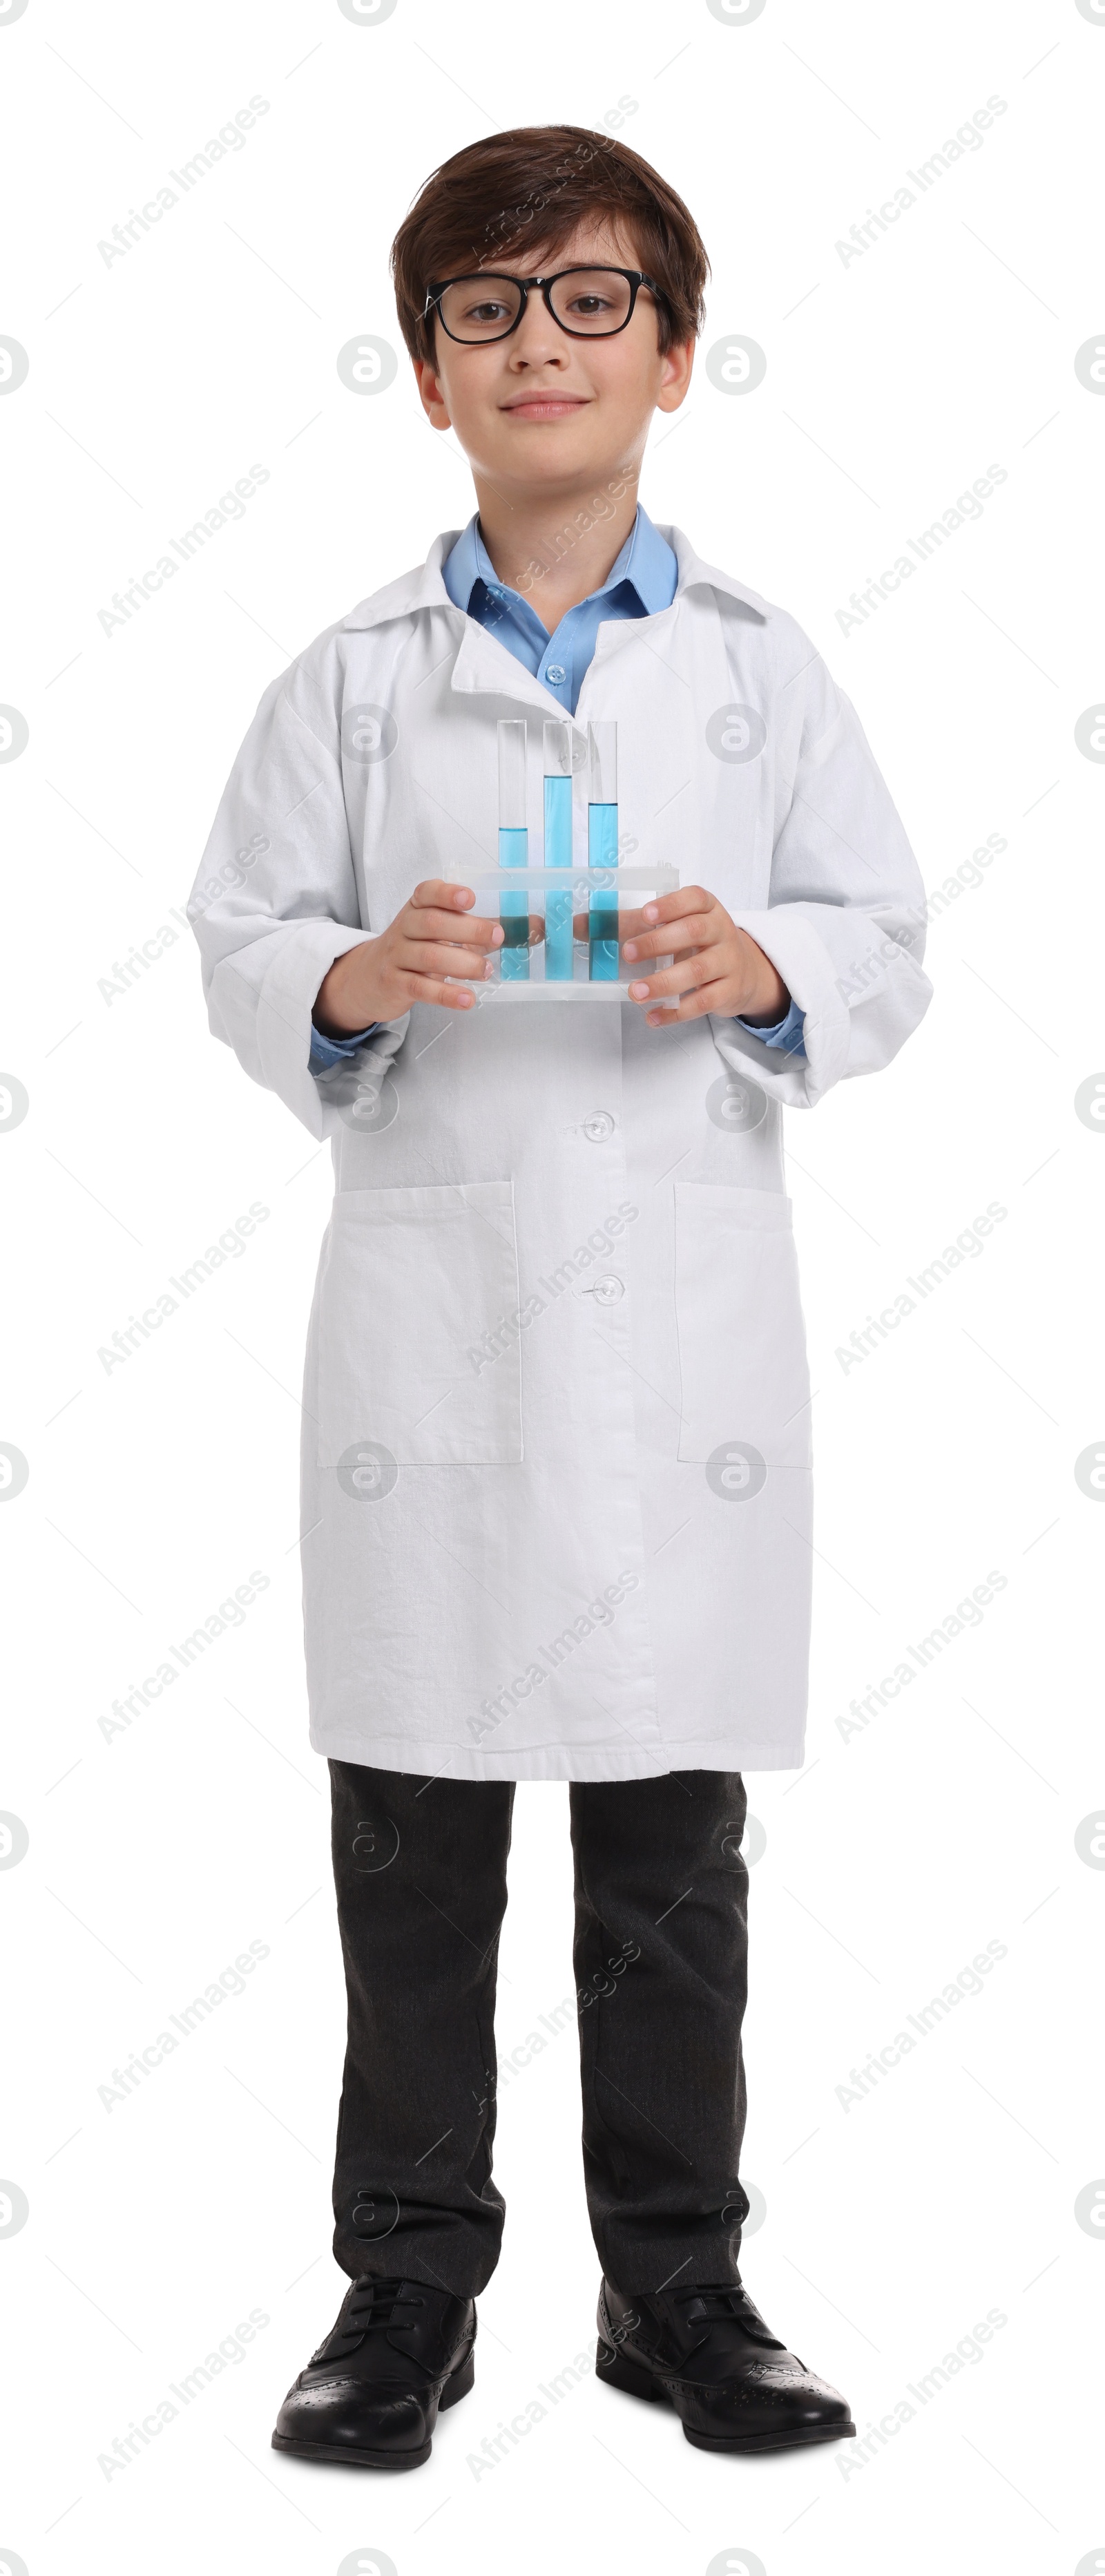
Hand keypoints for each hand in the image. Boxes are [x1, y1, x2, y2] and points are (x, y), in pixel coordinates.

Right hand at [313, 880, 503, 1029]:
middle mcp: (404, 928)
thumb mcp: (441, 935)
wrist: (368, 979)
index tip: (469, 898)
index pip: (426, 893)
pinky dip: (445, 994)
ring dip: (462, 964)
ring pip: (428, 957)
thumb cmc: (415, 951)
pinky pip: (420, 988)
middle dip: (467, 929)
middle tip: (497, 938)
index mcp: (416, 909)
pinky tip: (467, 999)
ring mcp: (397, 957)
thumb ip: (482, 931)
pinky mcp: (395, 984)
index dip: (446, 894)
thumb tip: (536, 927)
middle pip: (432, 924)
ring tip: (486, 972)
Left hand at [620, 887, 789, 1028]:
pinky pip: (703, 1002)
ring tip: (635, 992)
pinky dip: (676, 1012)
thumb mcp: (670, 927)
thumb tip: (580, 924)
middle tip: (627, 954)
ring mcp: (728, 961)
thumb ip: (627, 925)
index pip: (694, 898)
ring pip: (697, 970)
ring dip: (663, 983)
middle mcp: (721, 930)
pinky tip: (653, 1017)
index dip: (670, 905)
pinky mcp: (730, 990)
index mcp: (706, 908)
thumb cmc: (696, 943)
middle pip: (694, 931)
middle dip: (658, 943)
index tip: (645, 915)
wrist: (743, 972)